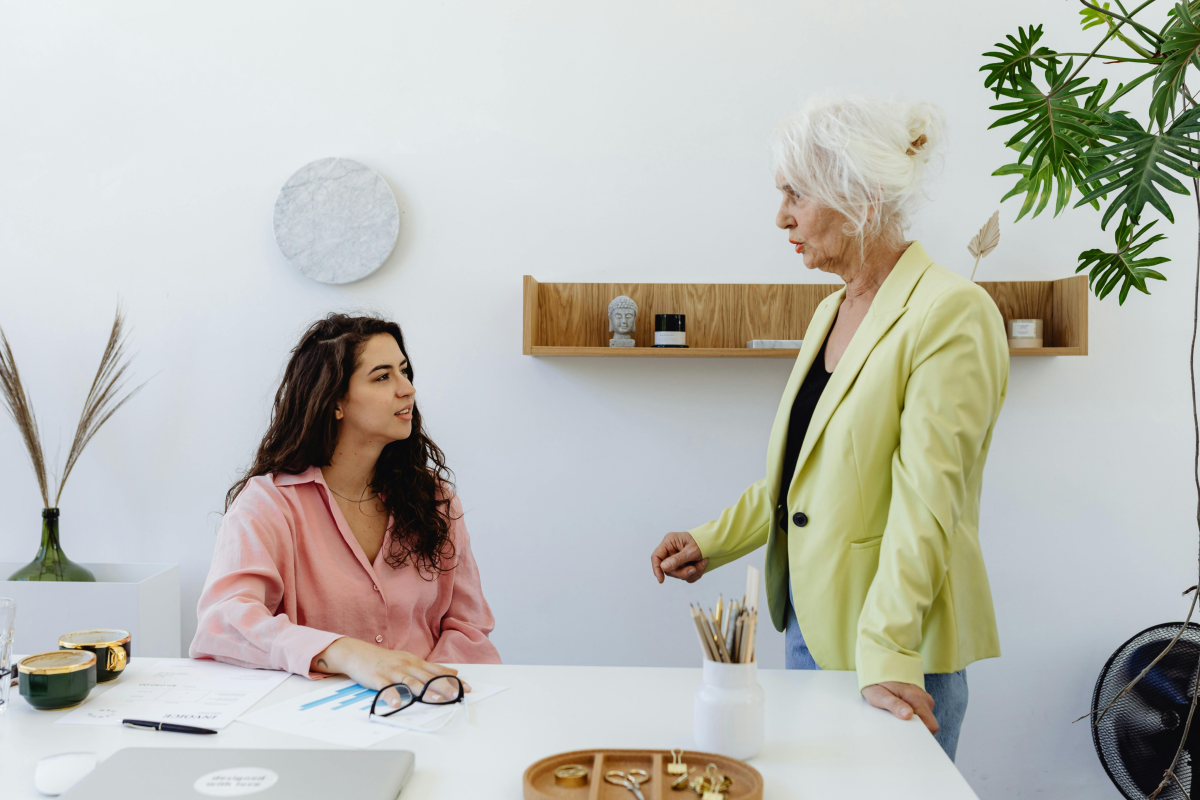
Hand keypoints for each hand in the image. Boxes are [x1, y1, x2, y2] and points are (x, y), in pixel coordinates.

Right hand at [311, 637, 472, 699]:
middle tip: (457, 696)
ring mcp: (392, 671)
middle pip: (427, 677)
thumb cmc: (385, 659)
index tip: (467, 688)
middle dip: (443, 687)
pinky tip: (398, 704)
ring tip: (435, 700)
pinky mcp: (377, 678)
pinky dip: (392, 696)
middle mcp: (406, 665)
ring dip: (424, 691)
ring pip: (410, 682)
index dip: (452, 680)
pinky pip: (386, 688)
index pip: (437, 672)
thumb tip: (453, 672)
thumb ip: (430, 668)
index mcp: (415, 662)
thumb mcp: (409, 660)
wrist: (357, 653)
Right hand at [651, 531, 708, 583]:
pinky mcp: (684, 565)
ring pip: (678, 574)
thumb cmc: (703, 541)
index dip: (656, 569)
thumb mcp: (692, 550)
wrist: (715, 542)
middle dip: (682, 572)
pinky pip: (686, 576)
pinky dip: (696, 573)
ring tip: (702, 562)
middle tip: (693, 569)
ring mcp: (677, 559)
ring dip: (692, 573)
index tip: (661, 580)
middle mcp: (671, 551)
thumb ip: (678, 559)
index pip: (656, 557)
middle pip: (668, 569)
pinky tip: (702, 564)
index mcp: (669, 542)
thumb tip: (663, 567)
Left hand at [861, 681, 937, 733]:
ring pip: (926, 720)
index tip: (908, 738)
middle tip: (900, 729)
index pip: (930, 725)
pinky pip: (923, 715)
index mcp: (915, 697)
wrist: (880, 671)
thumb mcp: (879, 695)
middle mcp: (923, 698)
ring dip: (915, 724)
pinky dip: (914, 718)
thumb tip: (908, 715)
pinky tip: (902, 715)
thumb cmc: (878, 684)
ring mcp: (924, 699)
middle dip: (918, 731)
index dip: (921, 735)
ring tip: (898, 719)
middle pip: (930, 725)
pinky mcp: (922, 701)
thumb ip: (893, 704)